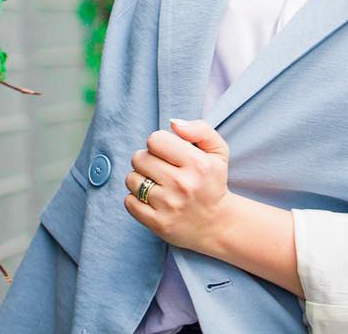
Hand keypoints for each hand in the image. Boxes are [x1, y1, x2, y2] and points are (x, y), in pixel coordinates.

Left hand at [124, 118, 233, 253]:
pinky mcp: (157, 223)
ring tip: (156, 183)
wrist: (217, 224)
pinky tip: (152, 199)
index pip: (155, 140)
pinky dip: (136, 198)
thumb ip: (200, 130)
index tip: (168, 153)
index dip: (159, 143)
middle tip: (160, 168)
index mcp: (197, 164)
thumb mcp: (218, 151)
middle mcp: (182, 184)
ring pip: (131, 179)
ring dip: (140, 178)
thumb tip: (173, 123)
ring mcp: (168, 205)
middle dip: (147, 159)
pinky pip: (129, 202)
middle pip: (139, 158)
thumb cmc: (212, 182)